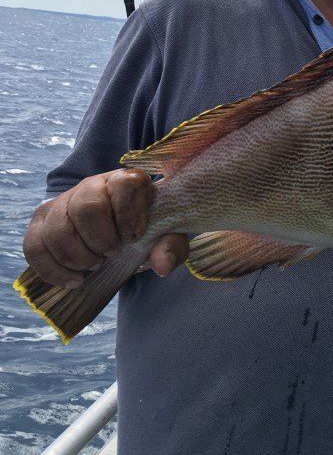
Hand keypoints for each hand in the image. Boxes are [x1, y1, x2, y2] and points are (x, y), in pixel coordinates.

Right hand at [22, 169, 188, 287]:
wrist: (118, 228)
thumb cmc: (145, 227)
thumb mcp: (166, 234)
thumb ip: (172, 246)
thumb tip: (163, 266)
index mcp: (127, 180)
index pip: (124, 185)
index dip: (128, 215)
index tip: (135, 237)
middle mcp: (93, 184)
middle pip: (86, 207)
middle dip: (101, 240)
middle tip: (113, 253)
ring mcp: (64, 201)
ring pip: (57, 227)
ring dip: (78, 256)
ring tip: (96, 265)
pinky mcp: (42, 222)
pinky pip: (34, 245)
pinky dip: (53, 269)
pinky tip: (75, 280)